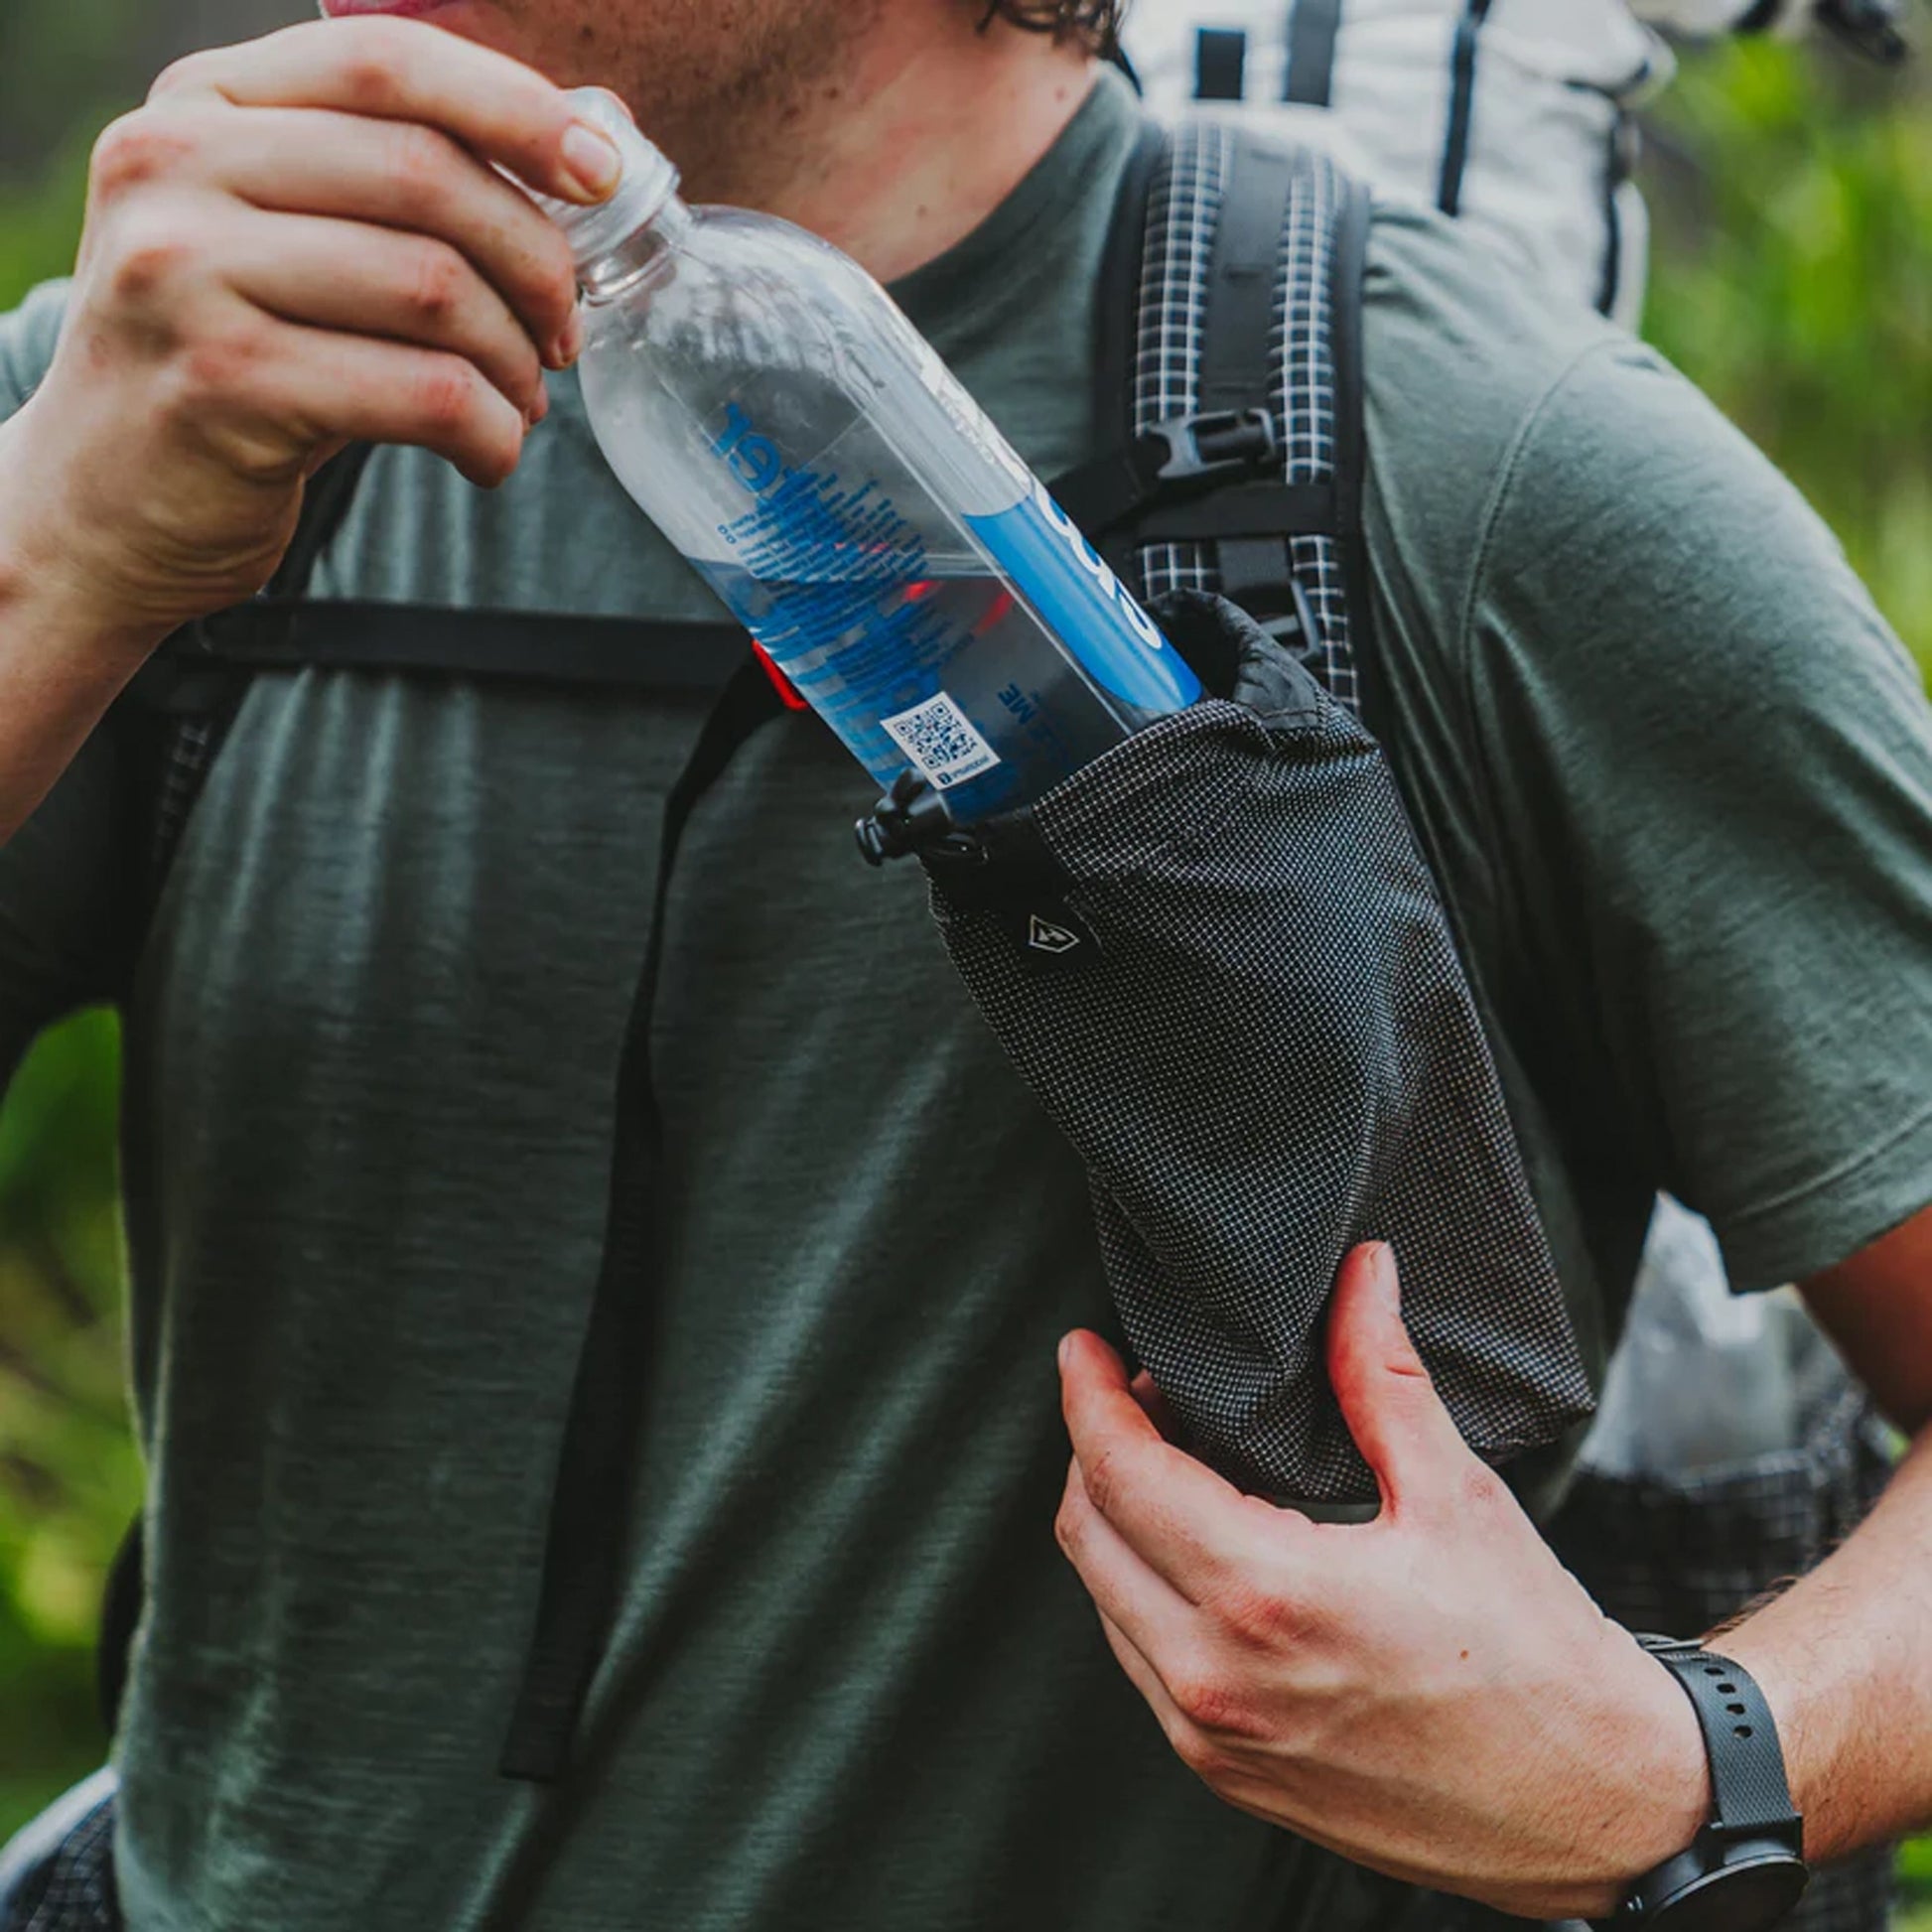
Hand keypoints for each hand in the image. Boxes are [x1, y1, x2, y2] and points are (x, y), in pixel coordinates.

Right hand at [0, 16, 619, 644]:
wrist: (100, 503)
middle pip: (426, 176)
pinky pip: (423, 394)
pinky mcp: (224, 384)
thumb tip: (588, 139)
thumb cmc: (229, 364)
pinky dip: (491, 432)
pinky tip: (490, 453)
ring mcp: (186, 272)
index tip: (603, 172)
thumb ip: (392, 180)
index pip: (385, 61)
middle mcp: (175, 166)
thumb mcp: (278, 240)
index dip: (514, 109)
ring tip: (524, 400)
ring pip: (434, 289)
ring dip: (515, 360)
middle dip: (535, 261)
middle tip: (563, 332)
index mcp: (199, 103)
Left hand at [1054, 1242, 1710, 1919]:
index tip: (1083, 1350)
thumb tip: (1359, 1276)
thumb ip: (1382, 1377)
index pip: (1122, 1474)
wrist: (1589, 1808)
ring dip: (1116, 1520)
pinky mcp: (1227, 1773)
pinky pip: (1140, 1660)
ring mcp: (1213, 1737)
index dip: (1089, 1398)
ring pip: (1104, 1600)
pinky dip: (1142, 1588)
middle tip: (1142, 1392)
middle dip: (1096, 1447)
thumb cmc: (1537, 1658)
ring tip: (1173, 1459)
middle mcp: (1217, 1677)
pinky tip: (1195, 1547)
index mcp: (1266, 1597)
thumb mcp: (1456, 1496)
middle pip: (1090, 1533)